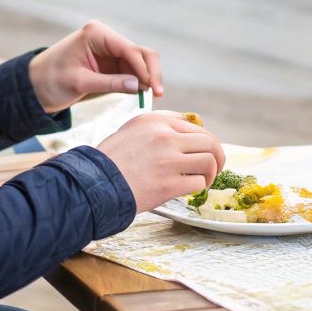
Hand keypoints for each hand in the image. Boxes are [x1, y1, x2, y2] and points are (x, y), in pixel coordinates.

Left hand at [28, 20, 162, 114]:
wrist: (34, 86)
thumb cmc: (50, 81)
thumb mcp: (79, 82)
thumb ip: (109, 83)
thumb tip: (139, 86)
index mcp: (96, 33)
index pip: (129, 49)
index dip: (144, 68)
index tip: (152, 88)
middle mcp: (106, 37)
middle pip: (140, 52)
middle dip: (150, 72)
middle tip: (157, 94)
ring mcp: (110, 49)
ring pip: (140, 62)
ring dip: (147, 78)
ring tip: (151, 98)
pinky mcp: (111, 62)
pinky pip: (133, 70)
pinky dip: (140, 82)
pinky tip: (144, 94)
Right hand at [97, 113, 224, 213]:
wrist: (94, 185)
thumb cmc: (110, 161)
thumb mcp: (131, 130)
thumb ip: (157, 126)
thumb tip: (186, 125)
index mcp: (154, 121)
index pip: (194, 126)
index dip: (204, 141)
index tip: (203, 152)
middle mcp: (164, 136)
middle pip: (209, 142)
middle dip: (217, 156)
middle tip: (214, 168)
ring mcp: (168, 159)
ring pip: (209, 161)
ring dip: (210, 173)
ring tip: (202, 180)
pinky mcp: (169, 183)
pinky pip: (198, 182)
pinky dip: (199, 187)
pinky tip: (190, 190)